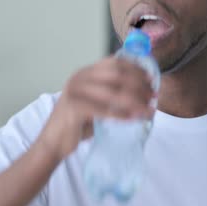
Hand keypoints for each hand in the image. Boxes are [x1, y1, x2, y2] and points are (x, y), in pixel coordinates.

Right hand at [37, 57, 154, 161]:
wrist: (53, 143)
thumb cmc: (77, 124)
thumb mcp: (94, 102)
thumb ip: (111, 93)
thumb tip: (143, 92)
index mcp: (85, 73)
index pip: (114, 62)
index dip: (135, 69)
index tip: (151, 79)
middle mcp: (79, 78)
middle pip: (117, 75)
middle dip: (139, 85)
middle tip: (152, 96)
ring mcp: (76, 91)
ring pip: (114, 93)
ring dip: (136, 101)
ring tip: (148, 110)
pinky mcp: (74, 108)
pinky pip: (105, 110)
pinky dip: (122, 115)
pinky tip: (133, 119)